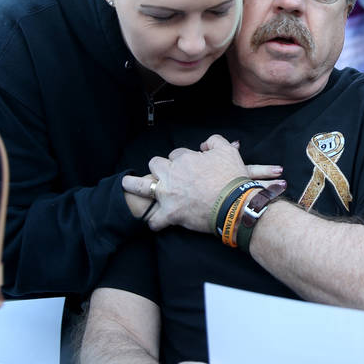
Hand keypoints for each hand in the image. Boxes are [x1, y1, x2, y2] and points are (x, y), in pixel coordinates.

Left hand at [122, 134, 282, 231]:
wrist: (236, 203)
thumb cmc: (232, 178)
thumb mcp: (228, 151)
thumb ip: (214, 142)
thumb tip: (204, 144)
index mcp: (185, 159)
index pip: (176, 154)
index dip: (183, 160)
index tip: (190, 167)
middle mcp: (172, 174)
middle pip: (155, 164)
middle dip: (158, 167)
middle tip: (165, 174)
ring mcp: (169, 195)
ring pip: (143, 187)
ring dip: (134, 185)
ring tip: (127, 184)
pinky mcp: (171, 214)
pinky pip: (155, 220)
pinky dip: (155, 221)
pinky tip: (155, 221)